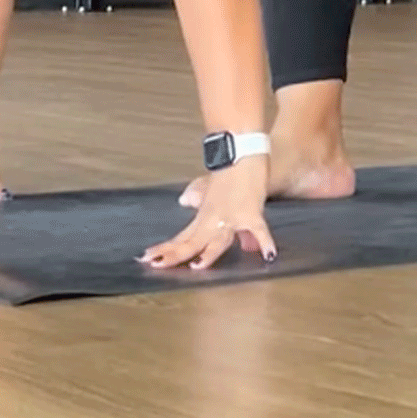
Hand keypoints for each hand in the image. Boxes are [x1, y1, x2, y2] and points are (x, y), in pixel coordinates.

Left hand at [140, 155, 276, 269]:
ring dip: (208, 254)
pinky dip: (264, 241)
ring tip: (197, 267)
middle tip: (157, 265)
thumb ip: (196, 195)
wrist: (241, 151)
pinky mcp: (252, 213)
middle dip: (175, 255)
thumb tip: (185, 201)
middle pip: (193, 241)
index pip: (183, 237)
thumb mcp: (208, 184)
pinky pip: (258, 230)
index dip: (167, 250)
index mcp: (204, 215)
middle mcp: (214, 219)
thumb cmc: (228, 168)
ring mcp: (232, 217)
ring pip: (218, 240)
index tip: (149, 258)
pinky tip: (267, 254)